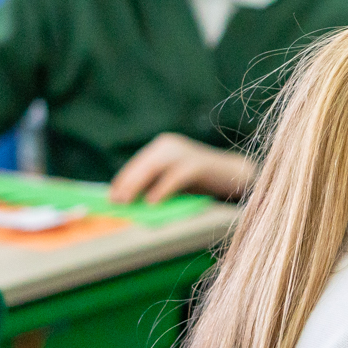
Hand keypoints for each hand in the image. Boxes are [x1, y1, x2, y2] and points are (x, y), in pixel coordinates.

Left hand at [108, 133, 255, 202]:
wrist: (237, 175)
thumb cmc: (202, 182)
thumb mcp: (174, 180)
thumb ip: (155, 184)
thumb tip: (128, 200)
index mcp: (163, 147)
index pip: (137, 163)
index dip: (123, 180)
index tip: (110, 197)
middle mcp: (171, 145)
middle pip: (143, 164)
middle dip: (127, 183)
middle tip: (115, 202)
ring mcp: (185, 152)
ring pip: (154, 168)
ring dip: (138, 185)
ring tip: (127, 202)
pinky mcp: (198, 163)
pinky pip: (175, 176)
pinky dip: (162, 189)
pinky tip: (153, 202)